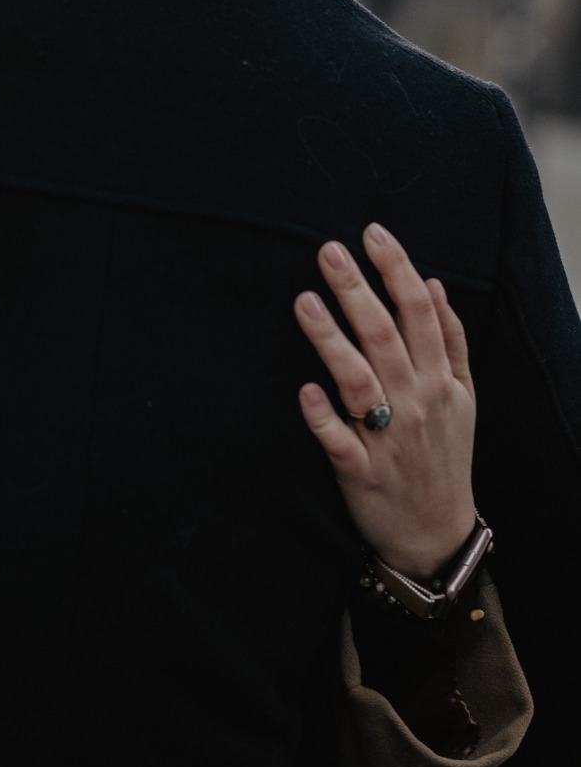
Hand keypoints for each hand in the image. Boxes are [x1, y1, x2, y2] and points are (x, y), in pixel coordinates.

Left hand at [294, 225, 476, 579]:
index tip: (372, 232)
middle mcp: (415, 403)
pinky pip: (338, 440)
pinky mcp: (360, 470)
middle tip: (327, 249)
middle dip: (357, 290)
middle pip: (385, 336)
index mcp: (439, 380)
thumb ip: (450, 339)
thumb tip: (433, 283)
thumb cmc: (444, 454)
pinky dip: (323, 417)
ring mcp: (387, 437)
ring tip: (304, 301)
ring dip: (331, 341)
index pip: (419, 312)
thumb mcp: (462, 397)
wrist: (436, 534)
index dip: (397, 269)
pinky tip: (304, 391)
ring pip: (358, 380)